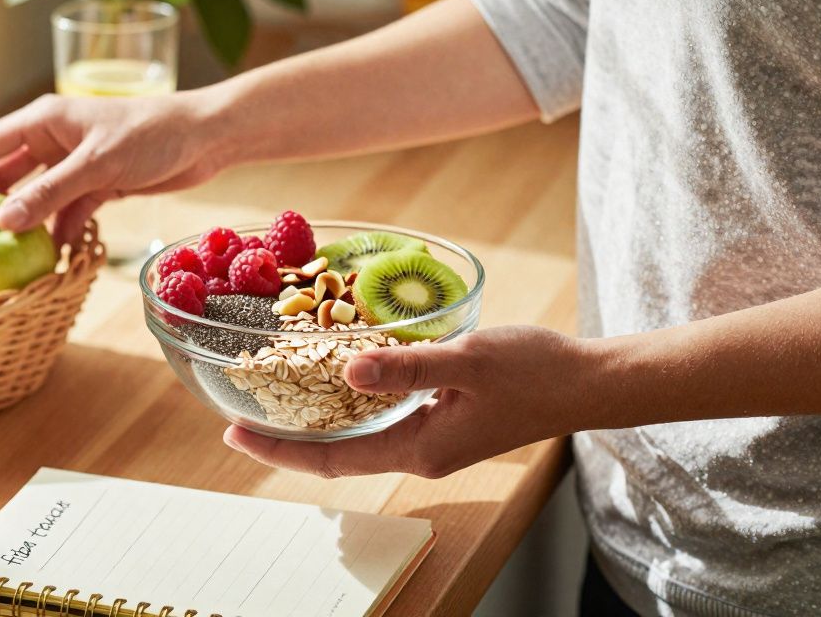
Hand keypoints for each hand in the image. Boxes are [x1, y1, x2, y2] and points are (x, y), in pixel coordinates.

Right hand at [0, 92, 226, 245]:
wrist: (206, 137)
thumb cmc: (152, 134)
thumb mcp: (96, 165)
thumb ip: (50, 192)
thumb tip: (2, 222)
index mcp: (42, 120)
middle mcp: (53, 140)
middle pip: (4, 176)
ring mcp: (75, 164)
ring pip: (36, 199)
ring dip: (26, 227)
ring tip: (7, 261)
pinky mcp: (100, 185)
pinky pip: (68, 212)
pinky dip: (60, 233)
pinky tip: (52, 260)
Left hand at [223, 326, 598, 478]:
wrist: (586, 382)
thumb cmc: (534, 371)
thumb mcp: (466, 361)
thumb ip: (406, 367)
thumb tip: (346, 368)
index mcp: (419, 448)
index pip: (330, 459)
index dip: (278, 450)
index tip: (234, 433)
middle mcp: (420, 451)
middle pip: (336, 453)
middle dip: (286, 439)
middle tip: (241, 414)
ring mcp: (433, 439)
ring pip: (358, 437)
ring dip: (316, 421)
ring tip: (276, 398)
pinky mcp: (445, 420)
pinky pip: (382, 420)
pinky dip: (350, 404)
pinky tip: (338, 378)